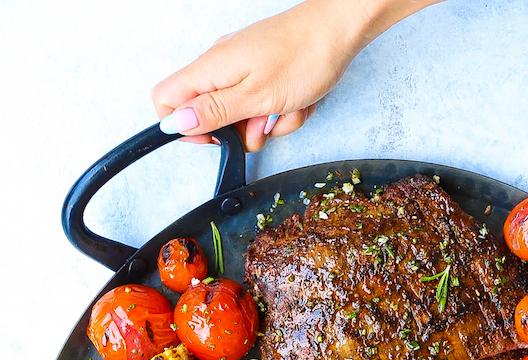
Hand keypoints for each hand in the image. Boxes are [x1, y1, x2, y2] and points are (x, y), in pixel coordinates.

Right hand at [152, 0, 440, 151]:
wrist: (339, 30)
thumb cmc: (303, 56)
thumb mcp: (255, 97)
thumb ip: (214, 112)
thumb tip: (176, 124)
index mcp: (211, 68)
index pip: (167, 98)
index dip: (183, 127)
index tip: (212, 140)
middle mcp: (222, 65)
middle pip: (209, 112)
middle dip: (238, 130)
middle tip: (261, 126)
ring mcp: (244, 67)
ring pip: (242, 113)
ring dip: (266, 123)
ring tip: (286, 109)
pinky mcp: (264, 71)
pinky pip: (263, 104)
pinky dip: (280, 111)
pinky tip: (296, 102)